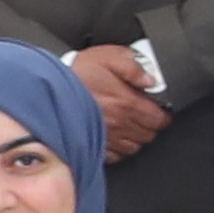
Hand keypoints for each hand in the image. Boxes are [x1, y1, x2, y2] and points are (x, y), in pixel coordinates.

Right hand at [70, 44, 170, 158]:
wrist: (50, 87)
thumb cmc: (78, 72)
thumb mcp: (109, 56)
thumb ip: (134, 67)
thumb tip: (151, 80)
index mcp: (126, 101)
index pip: (158, 118)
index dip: (164, 115)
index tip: (161, 111)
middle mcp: (119, 122)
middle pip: (149, 134)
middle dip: (151, 126)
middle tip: (146, 117)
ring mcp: (107, 136)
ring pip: (135, 147)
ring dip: (137, 138)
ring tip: (132, 126)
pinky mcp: (94, 144)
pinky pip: (116, 156)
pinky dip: (120, 149)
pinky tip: (117, 137)